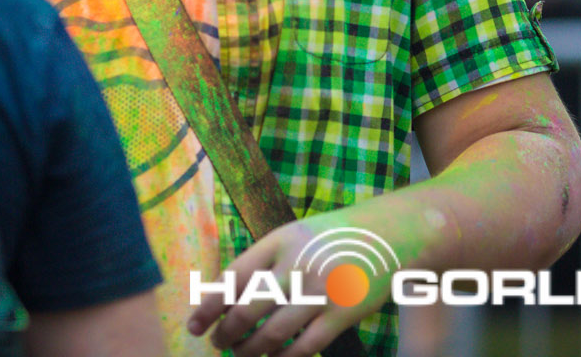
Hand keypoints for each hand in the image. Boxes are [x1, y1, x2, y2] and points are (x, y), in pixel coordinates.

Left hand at [187, 217, 387, 356]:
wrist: (386, 235)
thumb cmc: (329, 238)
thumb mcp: (290, 237)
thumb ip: (261, 263)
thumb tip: (222, 297)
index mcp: (278, 242)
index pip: (233, 277)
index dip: (209, 305)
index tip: (194, 325)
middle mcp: (296, 266)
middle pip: (247, 309)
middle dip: (225, 333)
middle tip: (216, 343)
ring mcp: (319, 292)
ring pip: (273, 333)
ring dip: (250, 350)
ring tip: (239, 353)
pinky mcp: (342, 315)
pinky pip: (305, 347)